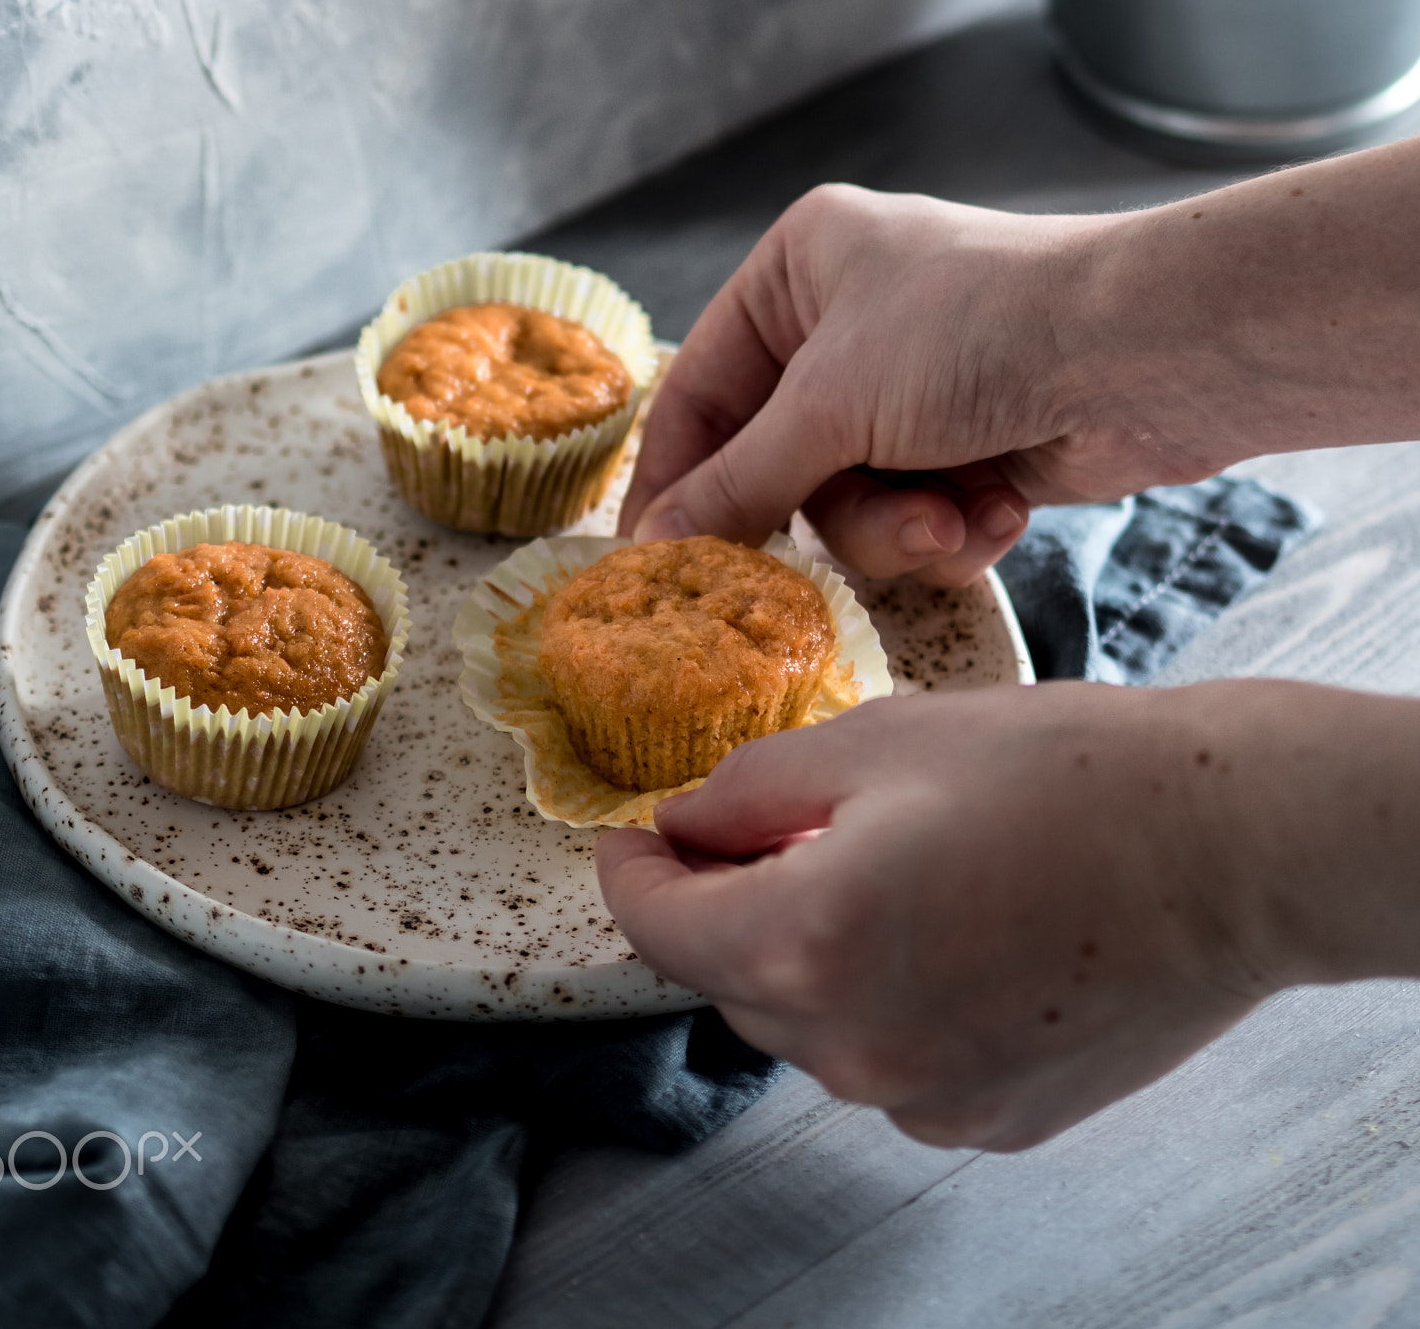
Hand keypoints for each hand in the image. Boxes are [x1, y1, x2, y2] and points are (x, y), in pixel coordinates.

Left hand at [596, 685, 1325, 1150]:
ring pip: (812, 1025)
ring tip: (877, 866)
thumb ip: (752, 789)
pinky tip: (947, 928)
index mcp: (806, 943)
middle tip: (761, 826)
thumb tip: (684, 824)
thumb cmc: (1061, 773)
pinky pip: (891, 1061)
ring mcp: (926, 1101)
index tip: (632, 835)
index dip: (631, 872)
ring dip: (810, 952)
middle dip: (727, 904)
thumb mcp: (879, 739)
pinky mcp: (993, 1121)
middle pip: (732, 980)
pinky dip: (886, 999)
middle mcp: (852, 1050)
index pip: (658, 929)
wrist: (1228, 850)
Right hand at [618, 183, 1219, 586]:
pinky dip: (956, 526)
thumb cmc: (980, 331)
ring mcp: (914, 388)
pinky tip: (1000, 509)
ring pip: (851, 505)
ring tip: (953, 518)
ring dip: (900, 527)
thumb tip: (651, 546)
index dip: (675, 479)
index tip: (649, 564)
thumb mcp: (834, 403)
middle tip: (820, 565)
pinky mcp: (973, 445)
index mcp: (800, 269)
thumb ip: (740, 481)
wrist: (1150, 351)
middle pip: (779, 464)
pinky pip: (921, 517)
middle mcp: (849, 322)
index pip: (699, 389)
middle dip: (828, 511)